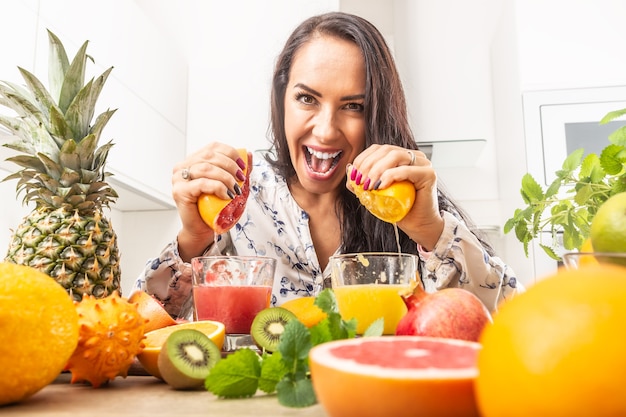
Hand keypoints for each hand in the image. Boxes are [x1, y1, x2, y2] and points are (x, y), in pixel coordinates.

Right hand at [171, 142, 249, 259]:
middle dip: (230, 166)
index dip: (230, 153)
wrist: (202, 229)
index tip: (243, 166)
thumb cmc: (213, 207)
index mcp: (193, 161)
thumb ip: (237, 170)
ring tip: (235, 189)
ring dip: (226, 177)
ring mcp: (178, 179)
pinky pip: (201, 183)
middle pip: (210, 156)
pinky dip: (218, 187)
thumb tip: (248, 154)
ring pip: (205, 168)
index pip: (212, 147)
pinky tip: (226, 195)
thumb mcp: (229, 185)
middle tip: (241, 179)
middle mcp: (183, 167)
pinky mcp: (179, 192)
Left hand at [347, 144, 443, 249]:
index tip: (354, 175)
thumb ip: (363, 180)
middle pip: (386, 150)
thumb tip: (350, 169)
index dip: (363, 159)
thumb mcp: (375, 193)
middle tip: (359, 182)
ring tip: (369, 185)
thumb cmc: (399, 209)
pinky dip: (391, 176)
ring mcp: (423, 164)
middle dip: (368, 165)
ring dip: (377, 169)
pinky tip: (381, 186)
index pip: (379, 149)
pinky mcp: (429, 174)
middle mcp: (413, 156)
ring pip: (396, 155)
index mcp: (401, 156)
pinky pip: (407, 170)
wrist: (417, 225)